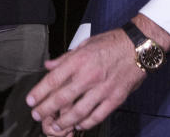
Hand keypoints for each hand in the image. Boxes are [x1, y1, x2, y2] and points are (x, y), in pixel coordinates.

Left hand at [27, 29, 143, 133]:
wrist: (138, 47)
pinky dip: (86, 123)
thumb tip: (49, 66)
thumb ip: (65, 58)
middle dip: (46, 109)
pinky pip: (98, 116)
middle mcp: (89, 76)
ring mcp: (103, 89)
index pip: (54, 79)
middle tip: (37, 115)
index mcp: (80, 60)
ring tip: (55, 126)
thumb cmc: (112, 43)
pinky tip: (79, 125)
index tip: (31, 100)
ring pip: (79, 111)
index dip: (40, 92)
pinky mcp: (115, 98)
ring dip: (64, 121)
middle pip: (62, 98)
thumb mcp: (85, 44)